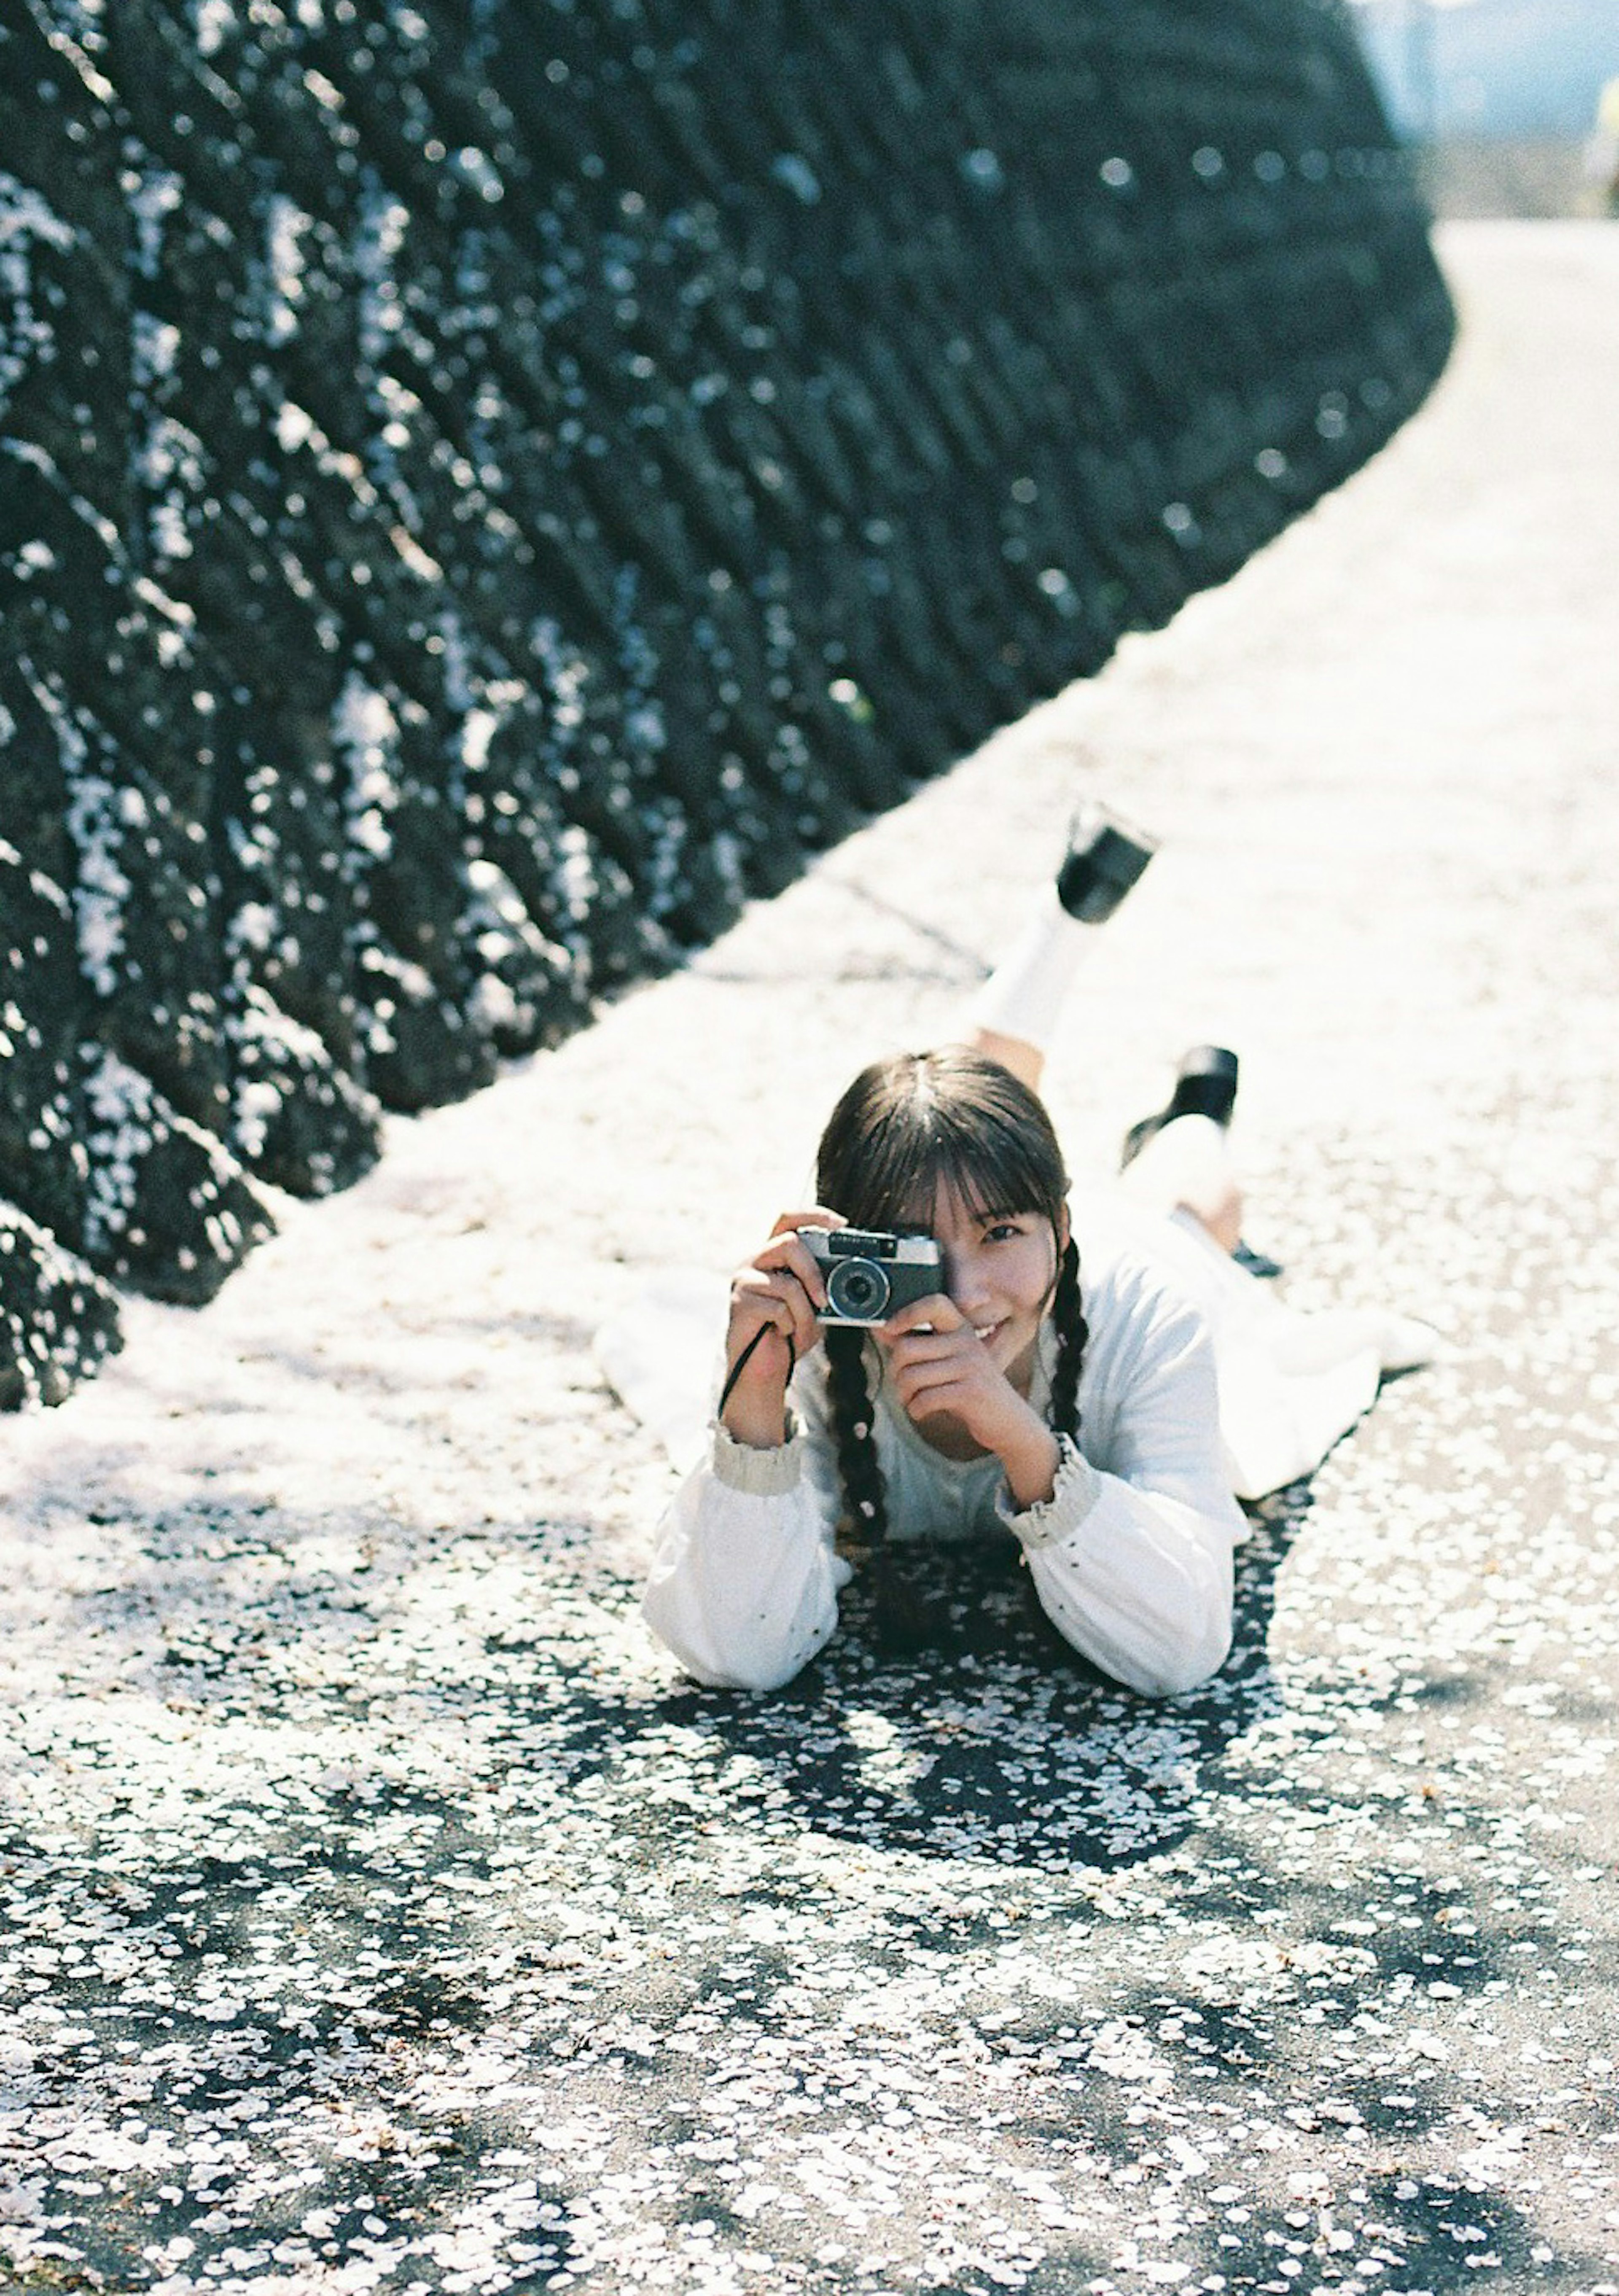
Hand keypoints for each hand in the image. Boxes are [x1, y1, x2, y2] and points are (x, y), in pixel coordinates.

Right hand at [720, 1208, 844, 1447]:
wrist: (763, 1370)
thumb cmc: (789, 1334)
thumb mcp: (815, 1304)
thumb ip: (825, 1284)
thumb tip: (857, 1275)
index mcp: (772, 1255)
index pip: (788, 1218)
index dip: (814, 1215)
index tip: (842, 1225)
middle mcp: (754, 1261)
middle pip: (789, 1242)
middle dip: (814, 1272)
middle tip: (824, 1300)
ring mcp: (744, 1280)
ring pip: (788, 1282)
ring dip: (805, 1313)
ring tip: (800, 1328)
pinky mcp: (740, 1303)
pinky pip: (779, 1308)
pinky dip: (791, 1326)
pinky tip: (782, 1334)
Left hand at [880, 1293, 1059, 1507]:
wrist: (1008, 1421)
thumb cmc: (970, 1388)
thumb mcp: (948, 1361)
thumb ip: (917, 1343)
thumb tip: (880, 1328)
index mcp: (961, 1329)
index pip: (934, 1304)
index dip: (906, 1313)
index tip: (888, 1329)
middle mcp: (967, 1342)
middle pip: (907, 1348)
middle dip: (895, 1373)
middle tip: (903, 1386)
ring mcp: (971, 1366)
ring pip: (911, 1376)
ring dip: (903, 1396)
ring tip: (912, 1400)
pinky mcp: (971, 1392)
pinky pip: (925, 1398)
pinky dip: (916, 1410)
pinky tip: (923, 1411)